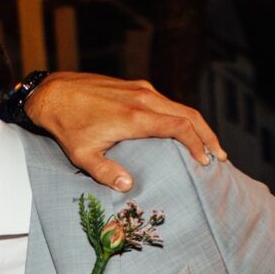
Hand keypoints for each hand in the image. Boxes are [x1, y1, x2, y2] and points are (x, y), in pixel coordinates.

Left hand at [28, 73, 226, 192]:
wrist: (53, 92)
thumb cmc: (67, 125)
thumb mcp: (82, 154)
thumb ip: (105, 172)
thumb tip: (129, 186)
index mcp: (135, 116)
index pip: (180, 127)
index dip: (198, 143)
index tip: (207, 161)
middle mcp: (143, 98)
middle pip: (188, 115)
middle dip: (208, 136)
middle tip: (221, 156)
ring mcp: (141, 90)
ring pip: (179, 106)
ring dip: (197, 126)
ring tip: (208, 146)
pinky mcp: (135, 87)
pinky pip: (167, 102)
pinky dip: (181, 117)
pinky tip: (182, 131)